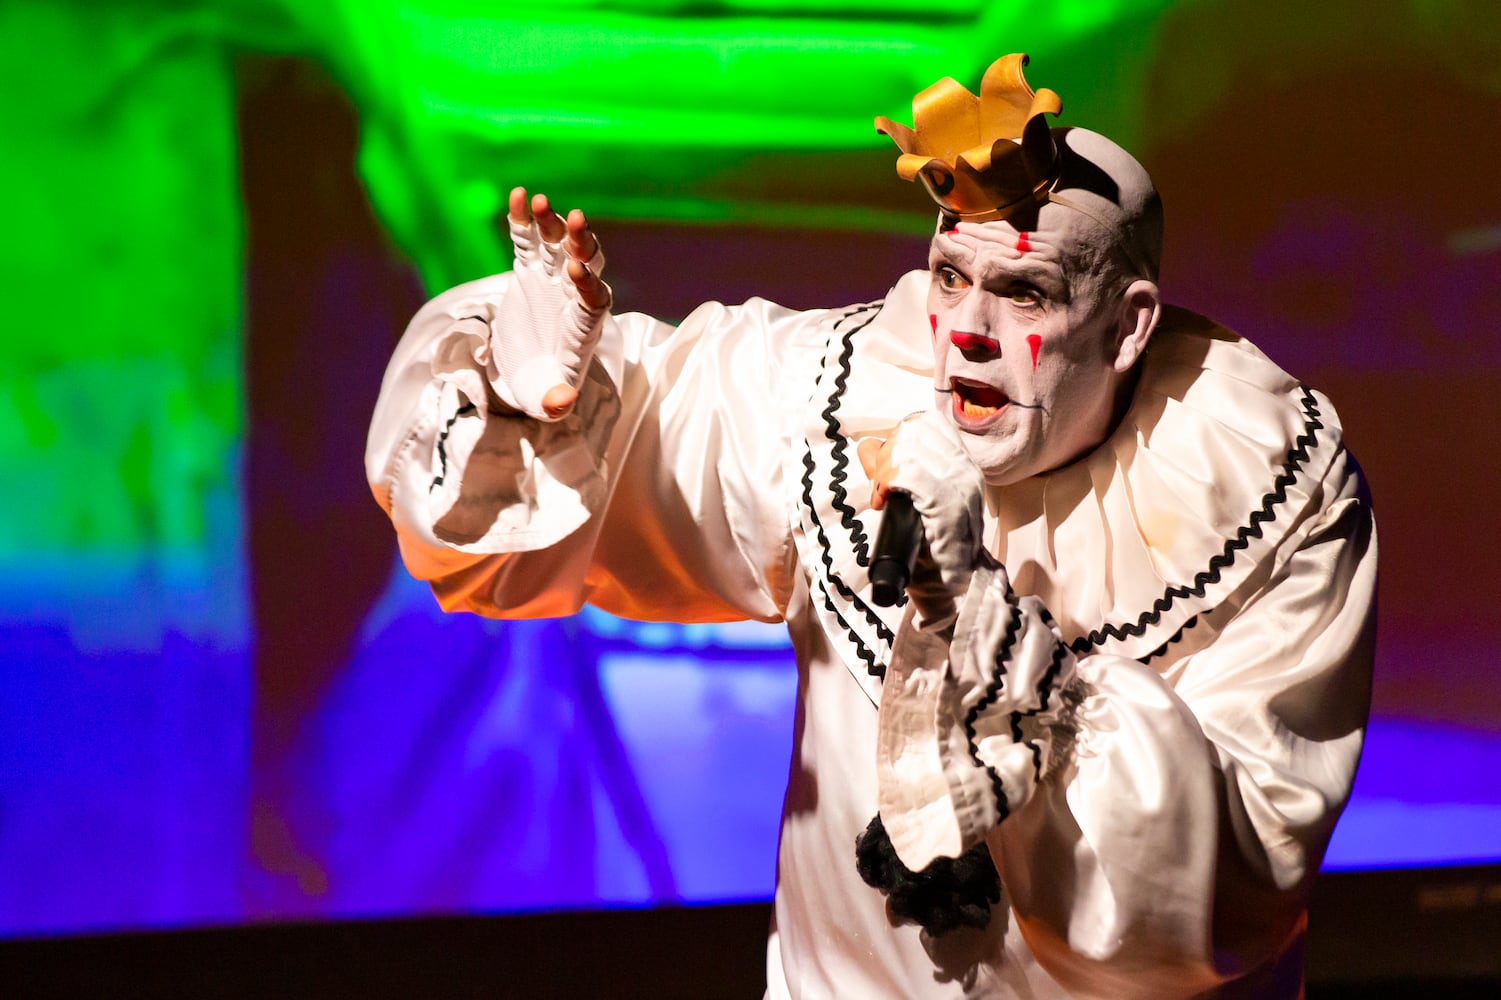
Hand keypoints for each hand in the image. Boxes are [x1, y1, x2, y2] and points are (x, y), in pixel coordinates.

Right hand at [491, 187, 612, 419]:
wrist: (527, 371)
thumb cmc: (542, 387)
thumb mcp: (545, 400)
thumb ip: (555, 401)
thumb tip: (562, 403)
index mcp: (585, 326)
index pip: (594, 300)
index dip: (587, 283)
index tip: (574, 270)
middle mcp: (575, 296)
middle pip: (587, 262)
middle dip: (581, 242)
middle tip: (575, 221)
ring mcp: (553, 279)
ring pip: (559, 243)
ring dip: (552, 222)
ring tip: (537, 200)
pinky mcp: (530, 269)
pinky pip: (529, 240)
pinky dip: (523, 219)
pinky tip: (517, 195)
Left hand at [859, 412, 986, 626]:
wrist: (953, 587)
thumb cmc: (928, 546)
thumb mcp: (914, 499)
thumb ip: (893, 470)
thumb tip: (867, 447)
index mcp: (960, 463)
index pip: (926, 422)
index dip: (898, 436)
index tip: (886, 466)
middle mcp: (965, 469)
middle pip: (914, 430)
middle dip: (887, 452)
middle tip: (881, 483)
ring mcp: (960, 487)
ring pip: (910, 448)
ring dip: (886, 469)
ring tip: (883, 494)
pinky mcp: (949, 507)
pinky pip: (910, 475)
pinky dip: (889, 482)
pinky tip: (884, 499)